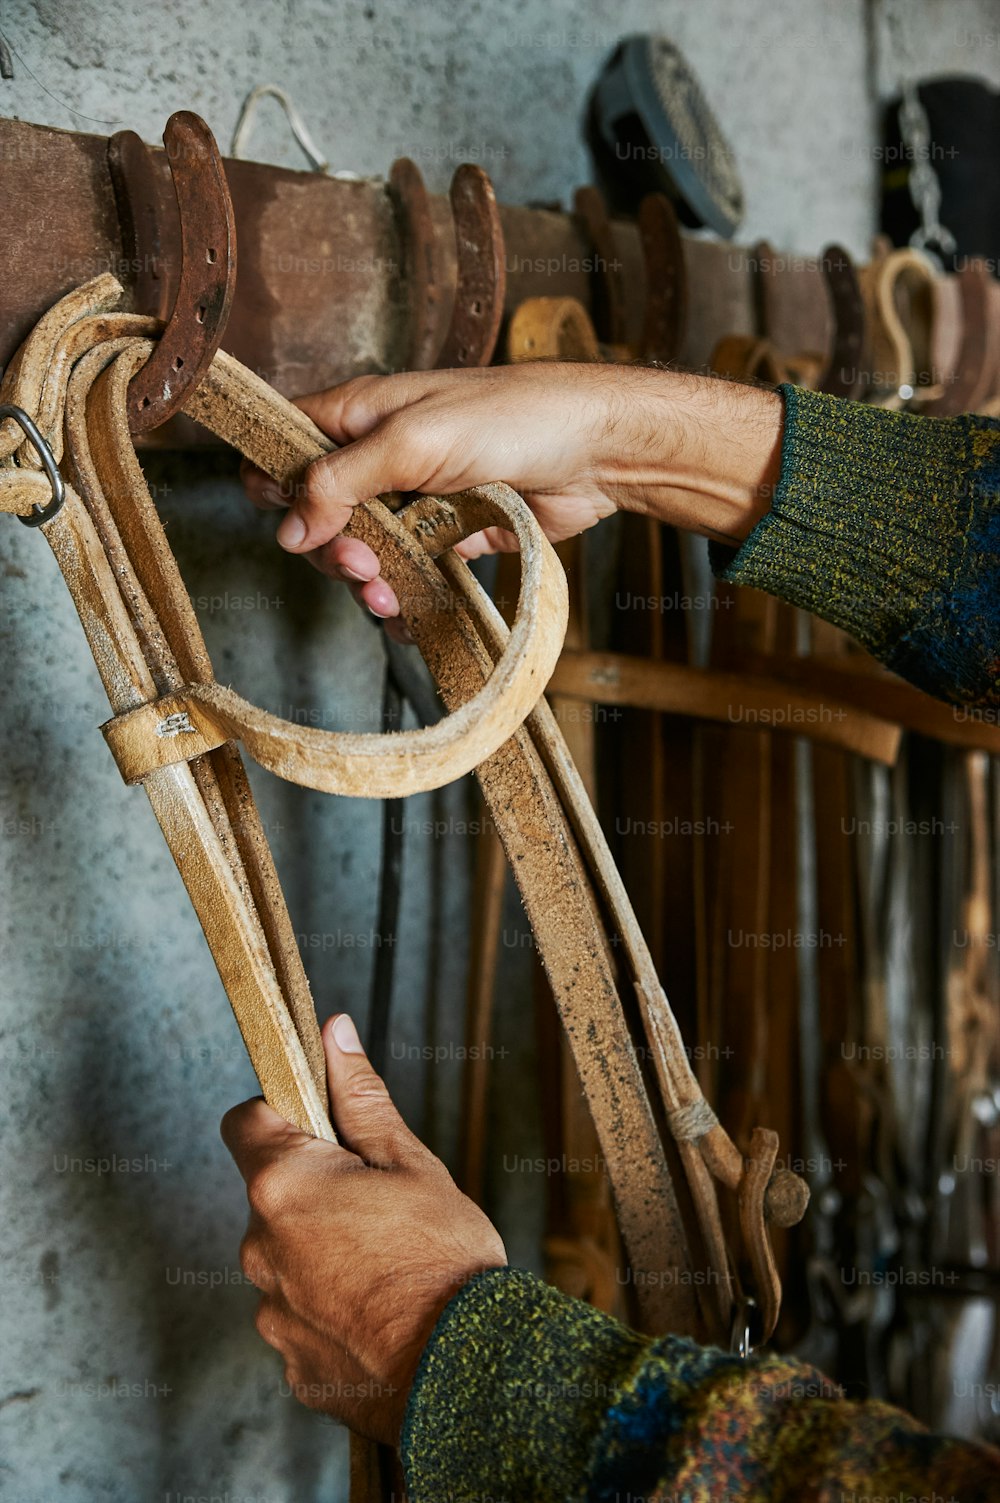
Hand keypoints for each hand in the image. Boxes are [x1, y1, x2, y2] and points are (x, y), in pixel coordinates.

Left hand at [221, 1014, 506, 1444]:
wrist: (465, 1375)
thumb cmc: (445, 1261)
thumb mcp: (412, 1165)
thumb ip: (361, 1099)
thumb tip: (332, 1032)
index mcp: (285, 1186)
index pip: (245, 1121)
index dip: (281, 1113)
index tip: (321, 1124)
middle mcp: (259, 1249)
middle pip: (272, 1196)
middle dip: (314, 1191)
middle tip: (378, 1204)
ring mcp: (271, 1314)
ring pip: (286, 1260)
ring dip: (322, 1254)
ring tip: (387, 1267)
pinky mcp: (290, 1366)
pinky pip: (302, 1319)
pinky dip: (331, 1311)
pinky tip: (381, 1316)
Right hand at [240, 363, 782, 633]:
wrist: (596, 451)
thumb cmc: (513, 418)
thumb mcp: (412, 440)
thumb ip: (342, 481)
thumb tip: (288, 527)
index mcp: (362, 415)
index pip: (289, 445)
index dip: (276, 485)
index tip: (291, 522)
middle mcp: (384, 455)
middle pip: (323, 513)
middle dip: (334, 548)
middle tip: (362, 563)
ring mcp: (418, 498)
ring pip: (367, 550)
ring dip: (369, 581)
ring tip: (389, 596)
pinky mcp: (453, 534)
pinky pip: (413, 573)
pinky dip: (406, 598)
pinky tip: (409, 614)